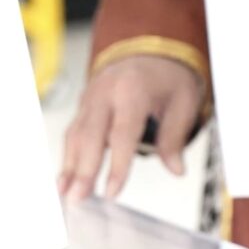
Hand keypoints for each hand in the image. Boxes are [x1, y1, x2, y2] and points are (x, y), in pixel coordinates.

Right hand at [59, 55, 202, 201]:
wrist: (147, 49)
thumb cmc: (167, 76)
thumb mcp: (184, 101)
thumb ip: (175, 136)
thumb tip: (176, 170)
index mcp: (133, 90)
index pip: (122, 133)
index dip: (116, 165)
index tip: (112, 193)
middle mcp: (106, 93)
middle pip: (90, 136)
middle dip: (82, 170)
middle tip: (78, 199)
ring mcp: (90, 99)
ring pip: (75, 136)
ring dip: (69, 167)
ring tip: (66, 195)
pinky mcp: (83, 107)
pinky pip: (72, 133)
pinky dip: (67, 158)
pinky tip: (64, 180)